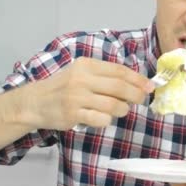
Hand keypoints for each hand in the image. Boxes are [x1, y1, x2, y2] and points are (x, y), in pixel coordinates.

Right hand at [17, 57, 153, 129]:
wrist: (36, 102)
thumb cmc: (64, 86)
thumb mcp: (82, 72)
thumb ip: (105, 75)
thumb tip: (137, 82)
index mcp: (86, 65)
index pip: (119, 71)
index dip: (137, 79)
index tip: (150, 86)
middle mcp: (82, 79)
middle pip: (119, 88)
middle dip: (136, 95)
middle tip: (142, 100)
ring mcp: (77, 97)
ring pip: (113, 105)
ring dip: (123, 109)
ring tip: (120, 110)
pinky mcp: (73, 114)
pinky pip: (101, 119)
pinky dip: (107, 120)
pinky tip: (103, 118)